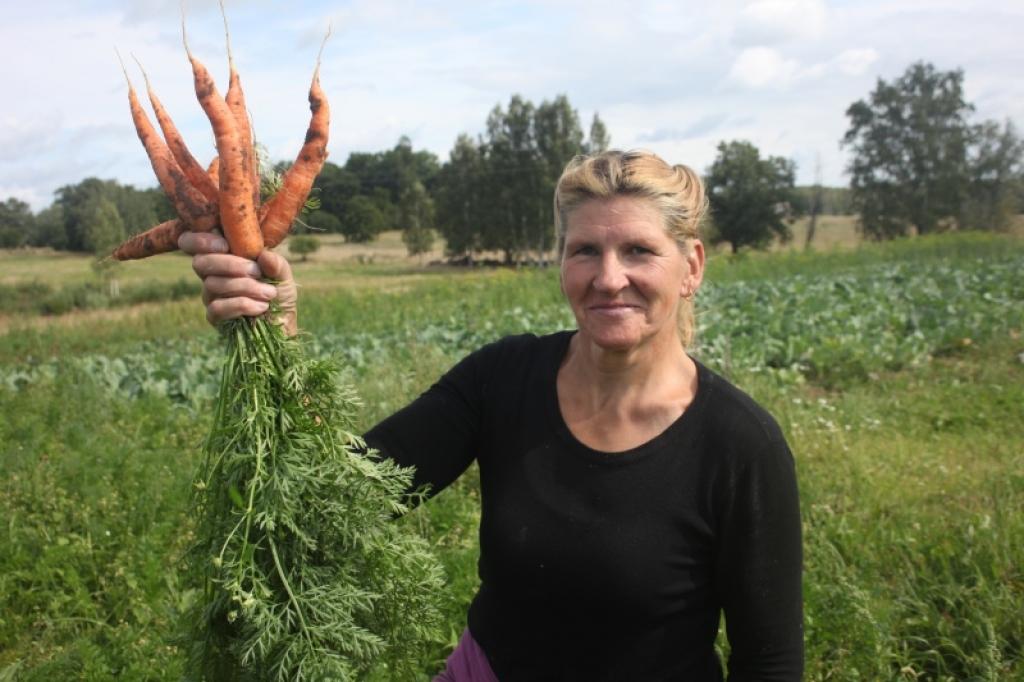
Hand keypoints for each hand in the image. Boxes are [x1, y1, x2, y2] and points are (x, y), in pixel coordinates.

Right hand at [179, 231, 297, 335]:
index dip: (199, 240)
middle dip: (230, 265)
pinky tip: (261, 307)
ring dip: (245, 287)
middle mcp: (212, 274)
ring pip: (212, 285)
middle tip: (257, 272)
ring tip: (269, 293)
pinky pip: (217, 307)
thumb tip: (263, 256)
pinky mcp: (214, 317)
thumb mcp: (282, 274)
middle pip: (201, 262)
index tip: (225, 245)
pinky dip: (242, 305)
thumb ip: (275, 263)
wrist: (282, 323)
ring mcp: (210, 296)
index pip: (192, 242)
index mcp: (223, 256)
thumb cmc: (278, 293)